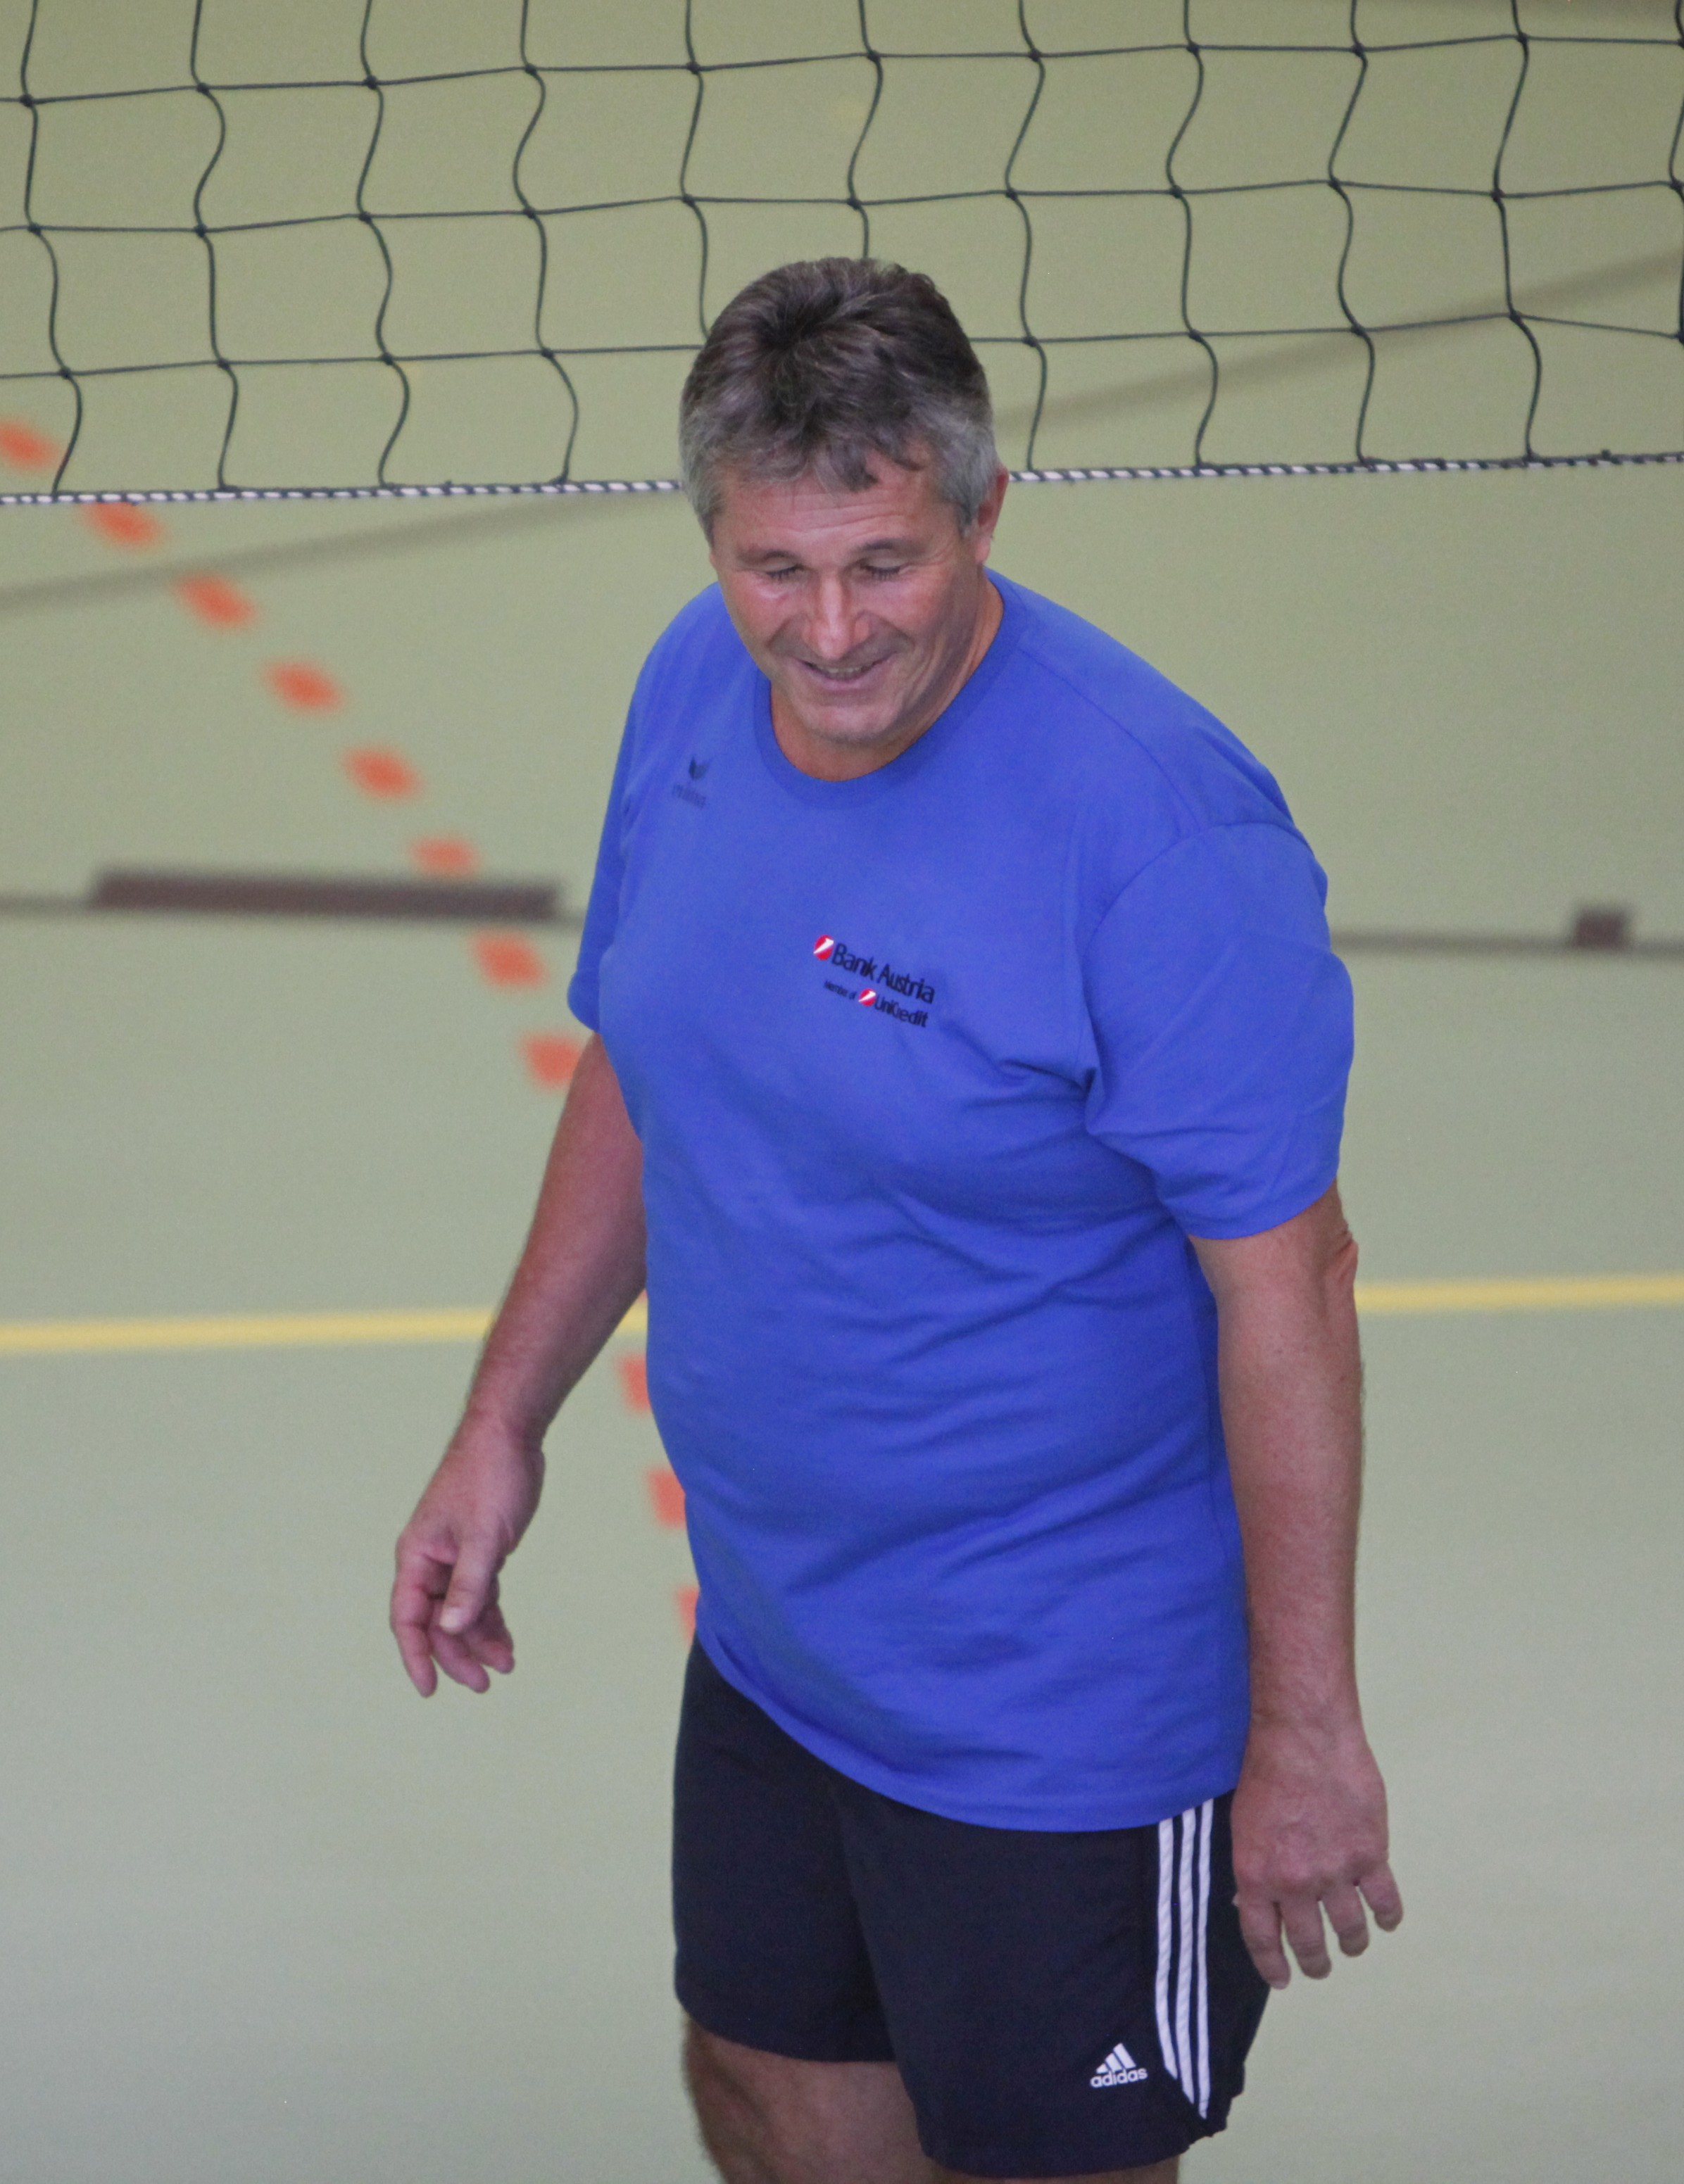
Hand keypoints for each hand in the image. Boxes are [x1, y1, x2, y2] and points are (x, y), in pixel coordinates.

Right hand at [390, 1430, 543, 1695]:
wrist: (510, 1435)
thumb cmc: (489, 1477)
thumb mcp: (484, 1537)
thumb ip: (469, 1584)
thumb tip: (450, 1629)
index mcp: (417, 1556)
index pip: (408, 1618)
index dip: (416, 1656)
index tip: (429, 1690)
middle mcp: (430, 1561)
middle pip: (437, 1622)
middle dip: (458, 1654)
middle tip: (486, 1683)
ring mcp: (455, 1557)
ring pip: (461, 1612)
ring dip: (480, 1639)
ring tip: (507, 1665)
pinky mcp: (480, 1552)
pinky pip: (480, 1596)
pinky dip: (492, 1619)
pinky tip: (507, 1641)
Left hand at [1231, 1719, 1402, 1988]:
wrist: (1303, 1737)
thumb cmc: (1264, 1772)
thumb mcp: (1242, 1825)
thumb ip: (1252, 1866)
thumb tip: (1250, 1903)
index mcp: (1257, 1876)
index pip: (1262, 1938)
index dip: (1273, 1965)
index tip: (1282, 1980)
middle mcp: (1295, 1884)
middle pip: (1308, 1942)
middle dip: (1314, 1962)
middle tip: (1319, 1967)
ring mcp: (1336, 1873)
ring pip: (1350, 1929)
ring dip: (1352, 1944)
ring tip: (1352, 1946)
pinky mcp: (1370, 1855)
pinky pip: (1385, 1901)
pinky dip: (1388, 1916)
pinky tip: (1386, 1920)